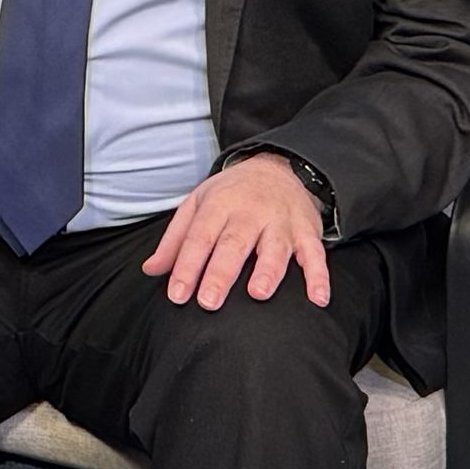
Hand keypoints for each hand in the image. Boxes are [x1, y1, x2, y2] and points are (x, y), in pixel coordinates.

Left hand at [147, 152, 332, 310]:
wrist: (278, 167)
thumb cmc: (231, 194)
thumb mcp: (197, 204)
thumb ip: (176, 240)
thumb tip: (151, 270)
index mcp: (219, 204)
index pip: (200, 237)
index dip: (187, 266)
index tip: (177, 294)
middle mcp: (250, 212)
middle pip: (234, 243)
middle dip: (220, 273)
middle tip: (208, 301)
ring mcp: (281, 222)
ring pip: (275, 247)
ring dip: (268, 271)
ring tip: (257, 294)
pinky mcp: (306, 231)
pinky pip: (315, 254)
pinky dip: (318, 276)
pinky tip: (318, 299)